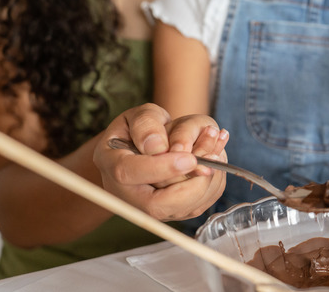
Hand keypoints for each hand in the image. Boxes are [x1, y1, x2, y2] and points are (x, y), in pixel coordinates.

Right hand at [93, 104, 226, 220]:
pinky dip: (212, 186)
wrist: (139, 154)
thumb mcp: (136, 116)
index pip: (130, 173)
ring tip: (217, 152)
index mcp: (111, 164)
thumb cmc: (137, 132)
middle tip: (212, 160)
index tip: (189, 157)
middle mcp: (126, 194)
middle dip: (190, 185)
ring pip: (181, 210)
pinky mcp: (171, 213)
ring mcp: (148, 209)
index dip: (162, 167)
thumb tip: (157, 147)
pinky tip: (216, 161)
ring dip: (207, 183)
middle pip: (157, 205)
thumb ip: (145, 125)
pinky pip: (196, 207)